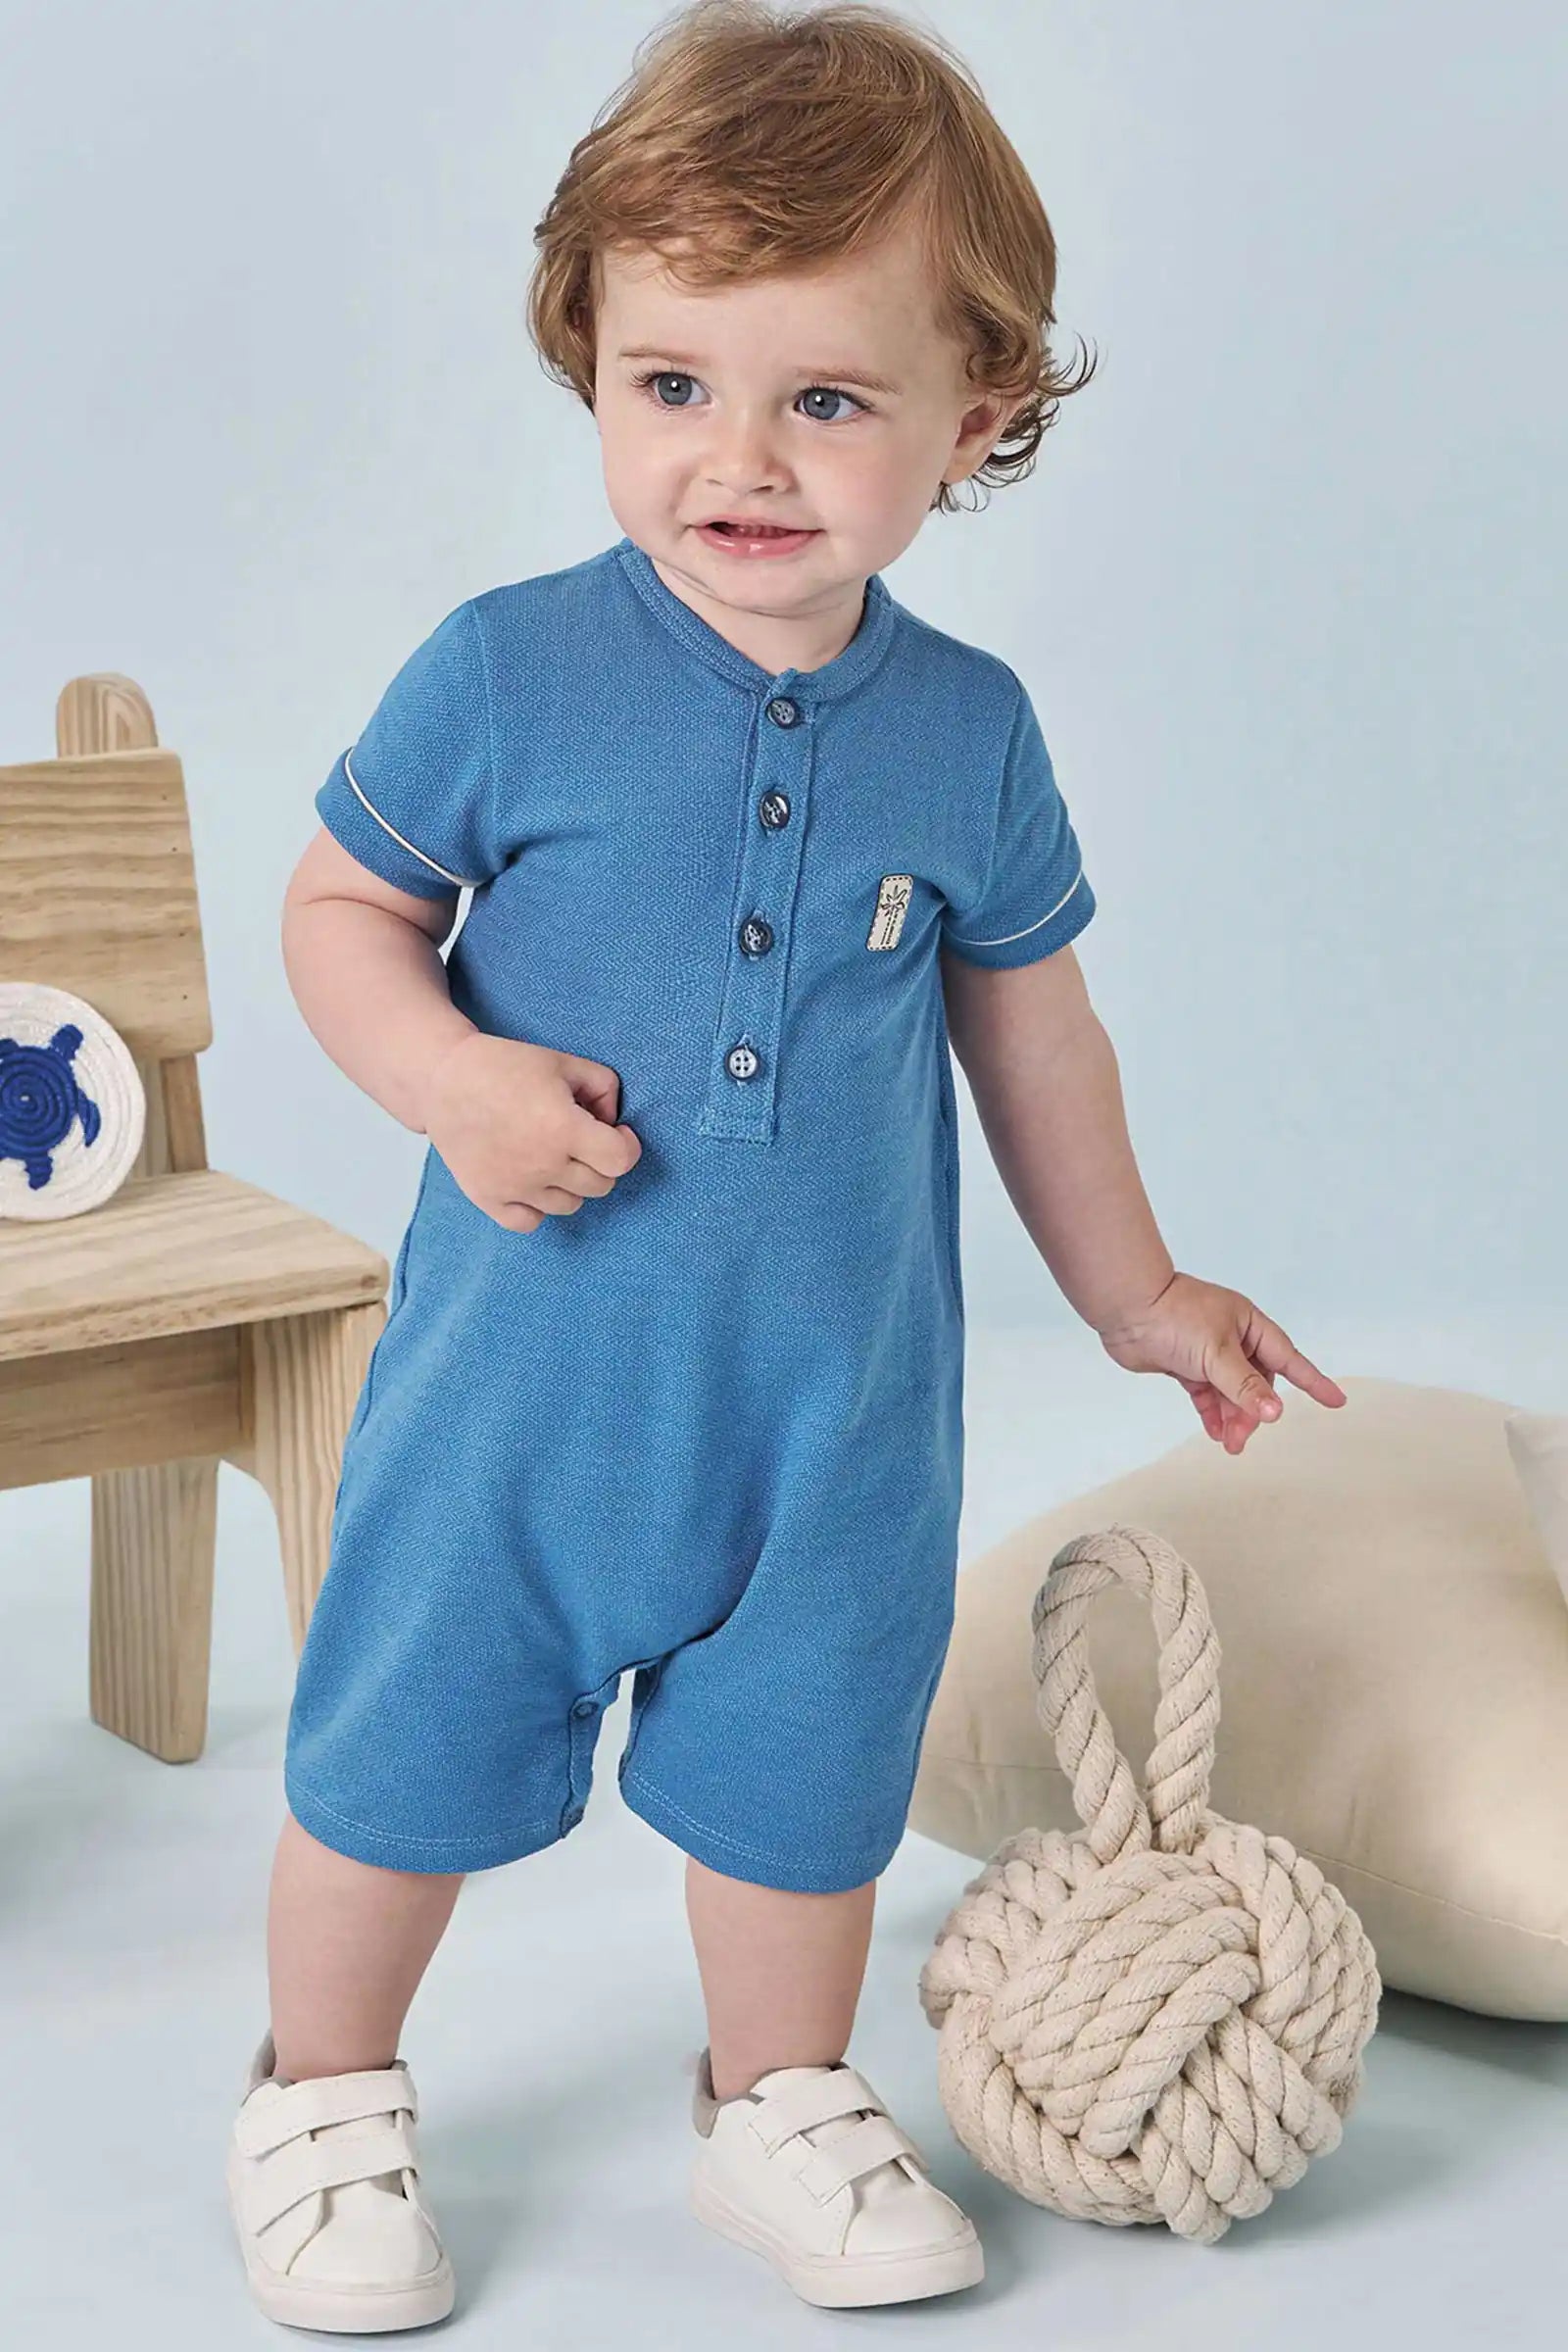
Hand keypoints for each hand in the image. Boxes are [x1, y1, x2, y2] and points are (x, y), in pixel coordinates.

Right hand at [419, 1030, 641, 1231]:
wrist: (442, 1080)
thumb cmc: (505, 1066)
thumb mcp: (565, 1062)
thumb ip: (604, 1088)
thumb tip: (614, 1124)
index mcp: (562, 1128)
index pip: (620, 1161)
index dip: (627, 1146)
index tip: (617, 1133)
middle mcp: (541, 1164)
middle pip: (600, 1185)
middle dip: (599, 1162)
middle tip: (579, 1138)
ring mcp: (514, 1187)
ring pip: (570, 1205)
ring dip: (570, 1183)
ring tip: (551, 1154)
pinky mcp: (488, 1199)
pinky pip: (531, 1222)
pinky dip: (537, 1207)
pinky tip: (531, 1181)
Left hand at [1096, 1270, 1346, 1453]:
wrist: (1126, 1309)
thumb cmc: (1175, 1317)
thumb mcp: (1217, 1353)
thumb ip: (1245, 1386)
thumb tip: (1274, 1412)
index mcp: (1249, 1325)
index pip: (1289, 1359)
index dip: (1312, 1381)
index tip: (1336, 1401)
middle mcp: (1233, 1338)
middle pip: (1257, 1382)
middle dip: (1254, 1410)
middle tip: (1242, 1438)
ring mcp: (1208, 1352)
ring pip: (1231, 1391)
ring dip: (1232, 1416)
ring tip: (1229, 1444)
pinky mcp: (1185, 1364)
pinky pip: (1207, 1393)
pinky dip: (1211, 1412)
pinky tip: (1215, 1431)